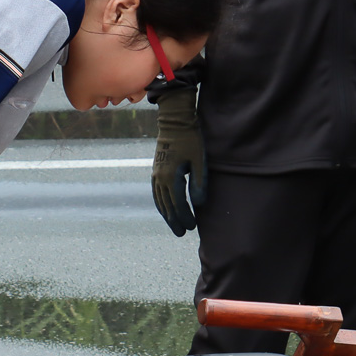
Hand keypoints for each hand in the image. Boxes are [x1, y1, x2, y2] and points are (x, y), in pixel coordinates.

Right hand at [150, 85, 203, 234]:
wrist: (175, 122)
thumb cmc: (191, 140)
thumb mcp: (200, 161)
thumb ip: (199, 183)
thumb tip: (198, 204)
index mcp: (171, 177)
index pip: (178, 204)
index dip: (185, 216)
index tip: (193, 226)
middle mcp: (160, 178)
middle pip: (167, 205)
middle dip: (174, 220)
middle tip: (182, 233)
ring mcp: (156, 174)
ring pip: (159, 200)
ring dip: (166, 214)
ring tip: (174, 225)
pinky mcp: (156, 169)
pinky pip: (156, 192)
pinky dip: (160, 203)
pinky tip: (165, 208)